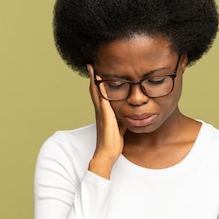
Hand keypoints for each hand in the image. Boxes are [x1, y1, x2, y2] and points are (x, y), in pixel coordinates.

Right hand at [87, 64, 125, 178]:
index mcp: (104, 112)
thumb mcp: (120, 127)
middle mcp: (100, 110)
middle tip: (91, 65)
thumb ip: (121, 119)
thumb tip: (127, 115)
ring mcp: (101, 112)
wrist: (107, 153)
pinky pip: (102, 99)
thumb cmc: (113, 142)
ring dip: (93, 79)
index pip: (99, 94)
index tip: (97, 73)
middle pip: (94, 90)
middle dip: (93, 77)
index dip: (97, 83)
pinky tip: (100, 81)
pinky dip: (100, 89)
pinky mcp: (105, 115)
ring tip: (92, 68)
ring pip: (95, 92)